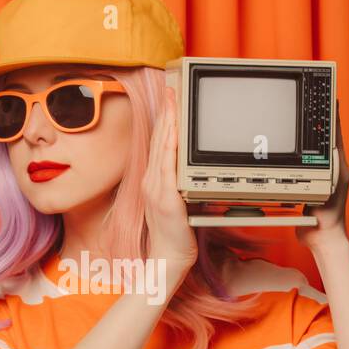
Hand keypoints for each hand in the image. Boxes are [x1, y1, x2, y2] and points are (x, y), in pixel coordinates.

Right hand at [142, 85, 196, 278]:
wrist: (167, 259)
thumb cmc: (174, 235)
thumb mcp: (178, 203)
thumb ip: (183, 184)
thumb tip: (197, 168)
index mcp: (154, 181)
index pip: (158, 144)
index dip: (163, 120)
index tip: (170, 100)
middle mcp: (151, 182)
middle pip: (158, 140)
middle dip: (166, 113)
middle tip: (172, 90)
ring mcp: (156, 190)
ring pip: (162, 148)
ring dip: (168, 123)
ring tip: (173, 102)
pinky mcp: (166, 199)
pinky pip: (167, 168)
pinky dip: (170, 147)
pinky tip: (174, 133)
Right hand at [297, 98, 348, 251]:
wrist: (322, 237)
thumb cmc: (329, 216)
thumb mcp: (333, 186)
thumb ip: (333, 165)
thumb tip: (334, 144)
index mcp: (340, 167)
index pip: (336, 135)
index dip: (333, 116)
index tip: (331, 99)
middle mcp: (332, 170)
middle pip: (325, 140)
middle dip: (320, 122)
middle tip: (315, 103)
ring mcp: (320, 178)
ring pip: (312, 152)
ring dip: (308, 137)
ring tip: (303, 121)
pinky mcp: (308, 187)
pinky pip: (301, 166)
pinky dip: (297, 156)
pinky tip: (291, 152)